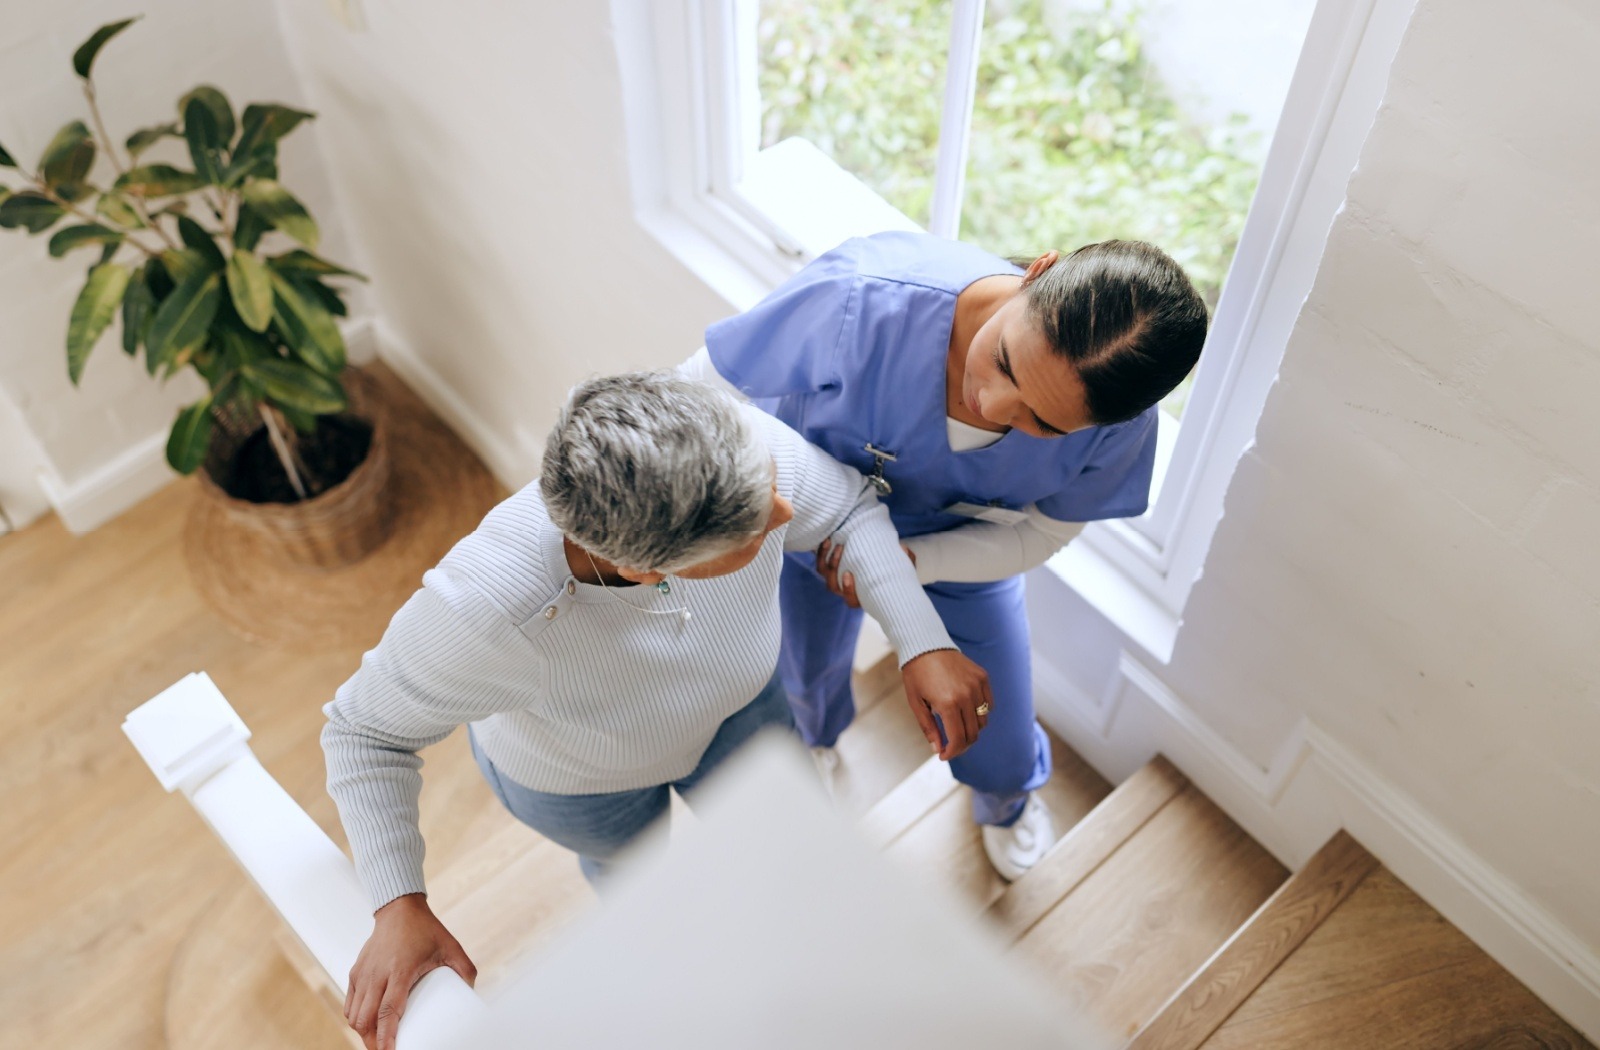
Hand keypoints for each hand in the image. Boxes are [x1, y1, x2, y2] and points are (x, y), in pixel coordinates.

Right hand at [345, 893, 476, 1049]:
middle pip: (366, 1019)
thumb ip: (465, 969)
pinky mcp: (355, 973)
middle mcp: (377, 974)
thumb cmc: (425, 929)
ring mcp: (363, 974)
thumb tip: (472, 993)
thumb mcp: (451, 946)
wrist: (399, 909)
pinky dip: (356, 1019)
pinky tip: (368, 1024)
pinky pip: (350, 1004)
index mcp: (400, 970)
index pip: (388, 1011)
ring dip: (364, 1032)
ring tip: (379, 1041)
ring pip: (354, 1015)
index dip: (386, 1037)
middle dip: (374, 1042)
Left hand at [816, 539, 917, 607]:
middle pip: (833, 586)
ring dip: (826, 558)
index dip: (847, 590)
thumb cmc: (895, 573)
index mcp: (863, 597)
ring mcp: (838, 581)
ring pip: (824, 574)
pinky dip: (822, 553)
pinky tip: (827, 541)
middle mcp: (847, 592)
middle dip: (833, 567)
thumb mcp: (905, 568)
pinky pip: (821, 564)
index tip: (848, 574)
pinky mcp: (832, 570)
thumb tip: (904, 548)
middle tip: (841, 548)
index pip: (852, 601)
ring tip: (833, 542)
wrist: (884, 568)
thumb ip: (907, 561)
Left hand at [900, 648, 991, 760]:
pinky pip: (988, 703)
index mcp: (948, 704)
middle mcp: (966, 696)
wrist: (925, 644)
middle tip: (950, 746)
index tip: (944, 756)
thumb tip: (938, 750)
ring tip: (957, 728)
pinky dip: (981, 712)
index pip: (958, 739)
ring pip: (982, 720)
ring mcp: (977, 685)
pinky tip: (966, 712)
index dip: (952, 752)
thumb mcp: (916, 703)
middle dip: (962, 745)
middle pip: (973, 733)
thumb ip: (929, 728)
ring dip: (971, 729)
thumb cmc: (916, 674)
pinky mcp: (982, 677)